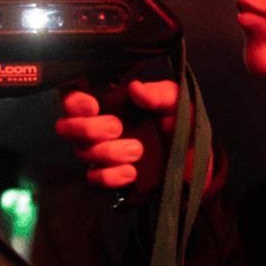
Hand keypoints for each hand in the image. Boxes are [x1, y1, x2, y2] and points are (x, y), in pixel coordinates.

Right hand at [55, 80, 179, 188]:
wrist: (199, 163)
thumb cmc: (184, 126)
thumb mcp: (177, 103)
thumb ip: (159, 93)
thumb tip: (135, 88)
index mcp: (112, 102)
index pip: (73, 95)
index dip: (73, 101)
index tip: (92, 106)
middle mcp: (100, 125)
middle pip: (66, 127)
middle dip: (87, 128)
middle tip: (117, 128)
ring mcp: (103, 152)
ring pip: (81, 152)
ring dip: (107, 152)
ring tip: (137, 150)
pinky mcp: (112, 176)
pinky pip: (95, 177)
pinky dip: (112, 175)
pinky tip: (132, 171)